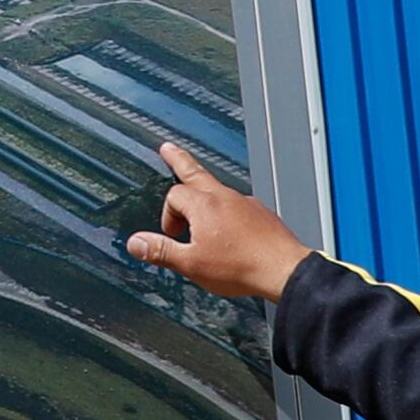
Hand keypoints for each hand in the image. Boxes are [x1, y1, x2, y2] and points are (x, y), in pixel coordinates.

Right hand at [123, 142, 309, 300]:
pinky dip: (227, 212)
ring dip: (203, 193)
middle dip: (178, 160)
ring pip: (218, 190)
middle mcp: (225, 198)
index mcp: (204, 206)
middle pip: (195, 172)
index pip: (173, 196)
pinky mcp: (261, 214)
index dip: (167, 216)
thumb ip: (161, 251)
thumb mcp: (191, 264)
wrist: (284, 271)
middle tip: (168, 149)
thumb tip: (135, 243)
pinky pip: (237, 205)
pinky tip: (229, 231)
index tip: (171, 235)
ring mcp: (246, 203)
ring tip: (197, 201)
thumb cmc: (241, 267)